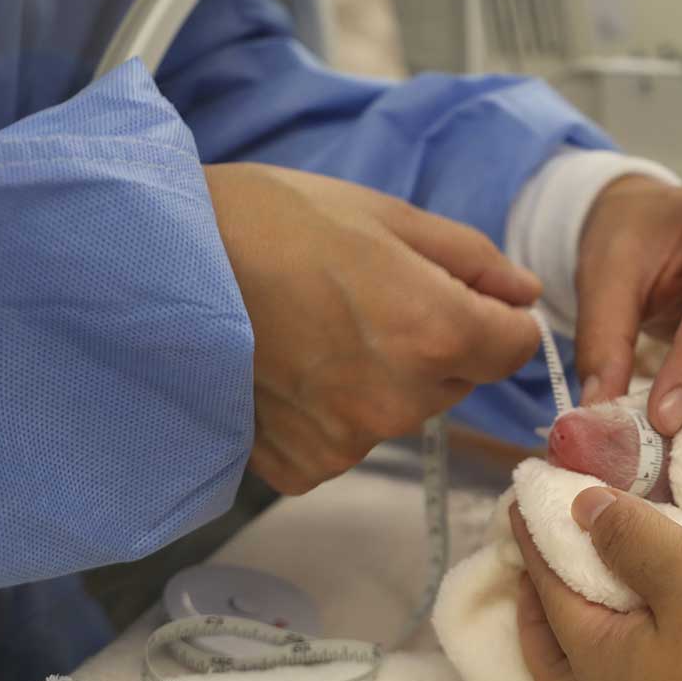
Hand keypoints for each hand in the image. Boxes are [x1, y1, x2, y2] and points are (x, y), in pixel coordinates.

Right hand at [207, 162, 540, 493]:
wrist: (157, 264)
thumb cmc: (270, 223)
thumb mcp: (385, 215)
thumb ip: (471, 260)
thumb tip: (524, 294)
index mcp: (435, 332)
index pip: (516, 348)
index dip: (495, 316)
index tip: (459, 293)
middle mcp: (401, 400)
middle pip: (458, 380)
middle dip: (435, 344)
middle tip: (364, 297)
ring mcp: (349, 440)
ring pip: (402, 410)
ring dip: (383, 378)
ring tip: (317, 327)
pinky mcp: (302, 465)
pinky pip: (346, 440)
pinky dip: (329, 411)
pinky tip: (290, 366)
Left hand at [509, 490, 681, 680]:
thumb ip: (631, 538)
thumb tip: (581, 509)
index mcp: (601, 667)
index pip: (550, 593)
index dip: (534, 542)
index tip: (521, 501)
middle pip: (554, 660)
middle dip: (538, 610)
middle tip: (537, 565)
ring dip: (576, 637)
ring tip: (586, 596)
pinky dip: (616, 653)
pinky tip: (645, 631)